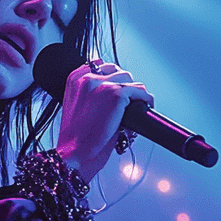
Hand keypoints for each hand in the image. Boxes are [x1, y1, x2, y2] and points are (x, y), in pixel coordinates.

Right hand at [56, 60, 152, 183]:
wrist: (74, 155)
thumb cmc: (76, 139)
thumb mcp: (76, 107)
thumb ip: (89, 94)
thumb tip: (113, 91)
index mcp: (74, 78)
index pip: (101, 65)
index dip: (113, 79)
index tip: (118, 90)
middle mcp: (87, 77)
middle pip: (118, 71)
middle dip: (124, 86)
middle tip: (127, 104)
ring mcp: (103, 84)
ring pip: (130, 80)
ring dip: (134, 94)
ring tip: (134, 108)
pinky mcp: (117, 94)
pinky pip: (141, 91)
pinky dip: (146, 100)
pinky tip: (145, 108)